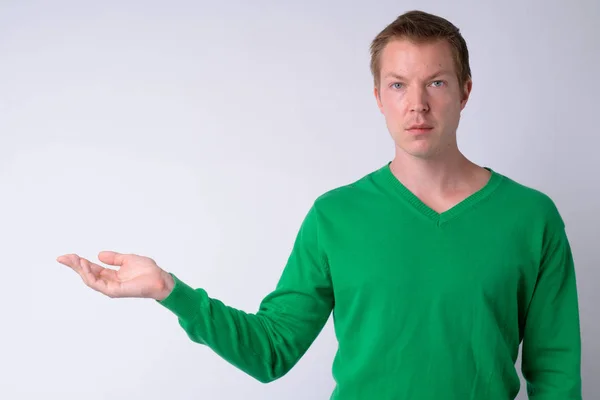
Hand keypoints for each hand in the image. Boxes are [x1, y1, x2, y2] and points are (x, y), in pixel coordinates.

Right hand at [57, 251, 174, 299]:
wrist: (160, 279)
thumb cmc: (148, 270)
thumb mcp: (128, 259)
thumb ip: (114, 258)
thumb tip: (99, 254)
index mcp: (111, 275)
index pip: (91, 268)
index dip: (79, 262)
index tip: (67, 255)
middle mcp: (109, 282)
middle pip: (87, 274)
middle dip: (74, 265)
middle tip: (62, 257)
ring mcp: (110, 287)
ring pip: (89, 279)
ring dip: (79, 269)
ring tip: (73, 259)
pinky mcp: (114, 291)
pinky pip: (97, 283)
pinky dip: (89, 275)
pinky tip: (84, 266)